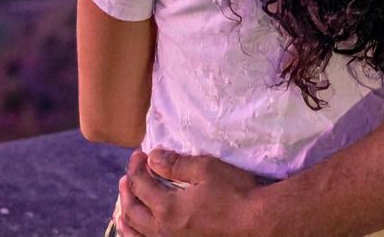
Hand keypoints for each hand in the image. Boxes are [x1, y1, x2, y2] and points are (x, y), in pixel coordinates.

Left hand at [116, 148, 267, 236]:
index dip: (136, 166)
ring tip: (124, 209)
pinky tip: (142, 234)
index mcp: (167, 208)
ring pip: (137, 236)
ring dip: (126, 218)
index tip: (141, 154)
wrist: (260, 225)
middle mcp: (164, 232)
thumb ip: (176, 164)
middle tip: (128, 177)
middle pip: (132, 210)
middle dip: (127, 190)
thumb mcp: (207, 170)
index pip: (140, 184)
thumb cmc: (237, 195)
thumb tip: (153, 157)